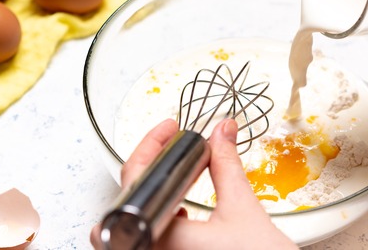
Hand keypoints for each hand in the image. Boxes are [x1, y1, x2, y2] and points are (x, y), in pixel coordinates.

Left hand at [91, 118, 296, 249]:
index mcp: (163, 238)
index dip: (150, 145)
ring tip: (175, 180)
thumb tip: (221, 132)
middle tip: (168, 152)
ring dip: (150, 200)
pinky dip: (159, 224)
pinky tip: (181, 216)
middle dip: (146, 174)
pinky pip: (146, 244)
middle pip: (123, 204)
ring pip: (130, 227)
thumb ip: (226, 165)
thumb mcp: (243, 209)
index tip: (169, 130)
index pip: (135, 179)